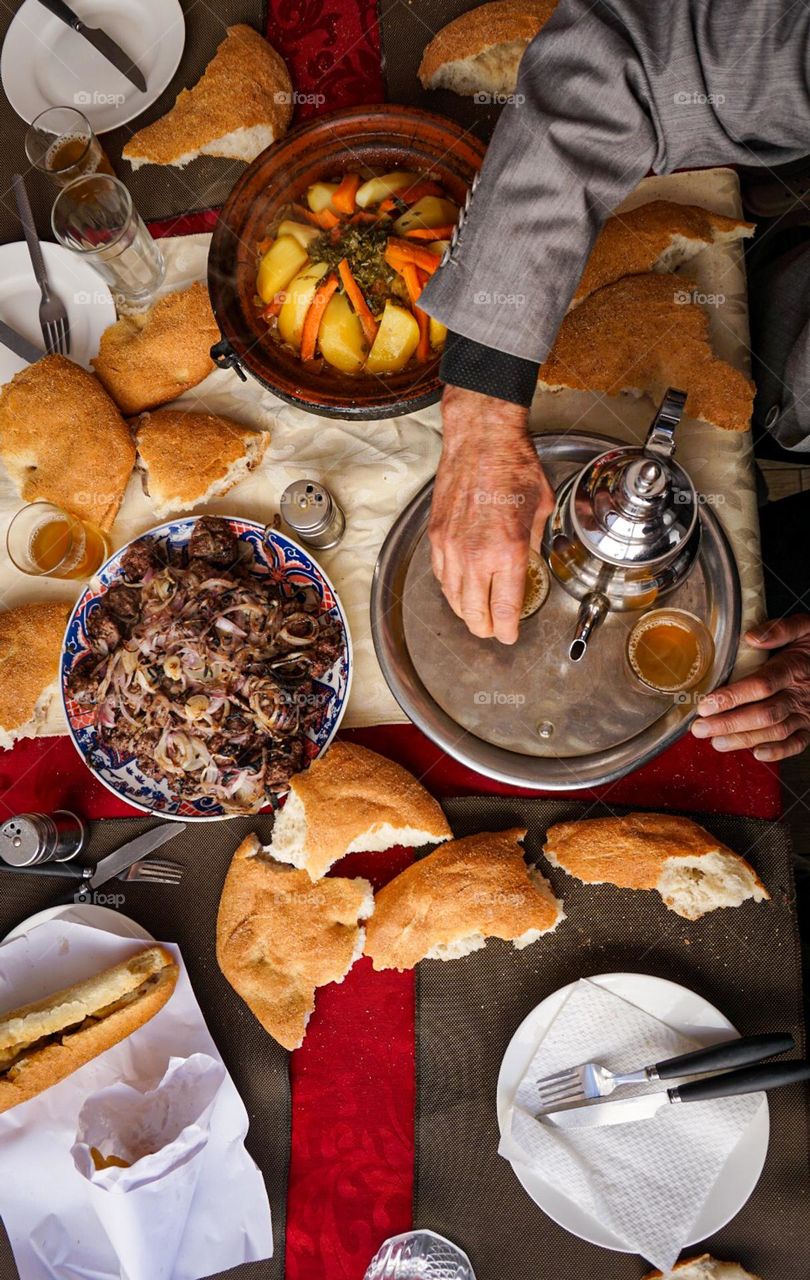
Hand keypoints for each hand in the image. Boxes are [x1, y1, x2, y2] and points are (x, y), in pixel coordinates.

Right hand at [429, 384, 554, 643]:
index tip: (510, 635)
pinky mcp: (436, 535)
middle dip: (486, 628)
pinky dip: (450, 587)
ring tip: (477, 615)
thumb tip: (527, 563)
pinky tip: (460, 588)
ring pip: (453, 597)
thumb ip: (533, 544)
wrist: (481, 440)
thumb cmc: (514, 467)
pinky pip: (440, 575)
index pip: (504, 609)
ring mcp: (451, 547)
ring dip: (466, 611)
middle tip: (494, 630)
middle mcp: (475, 555)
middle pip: (474, 613)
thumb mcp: (541, 510)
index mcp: (508, 552)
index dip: (508, 630)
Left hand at [691, 615, 809, 760]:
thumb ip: (780, 629)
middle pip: (764, 714)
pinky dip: (778, 752)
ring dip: (744, 739)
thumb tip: (752, 637)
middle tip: (700, 728)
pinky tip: (756, 754)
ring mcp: (806, 713)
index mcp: (794, 668)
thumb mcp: (804, 627)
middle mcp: (800, 694)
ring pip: (775, 731)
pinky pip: (797, 743)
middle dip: (729, 724)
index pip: (761, 685)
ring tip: (716, 742)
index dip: (732, 697)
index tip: (705, 704)